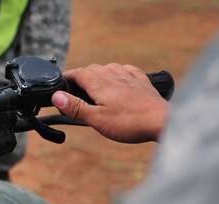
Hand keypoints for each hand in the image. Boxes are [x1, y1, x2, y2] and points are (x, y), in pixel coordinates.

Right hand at [52, 63, 168, 142]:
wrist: (161, 121)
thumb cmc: (129, 122)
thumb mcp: (96, 119)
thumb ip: (76, 107)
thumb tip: (56, 96)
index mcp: (100, 84)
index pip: (79, 73)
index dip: (67, 76)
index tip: (59, 82)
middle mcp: (115, 76)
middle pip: (93, 68)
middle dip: (82, 75)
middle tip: (74, 86)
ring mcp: (130, 78)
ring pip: (110, 67)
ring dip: (100, 71)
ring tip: (94, 81)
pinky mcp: (143, 83)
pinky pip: (129, 70)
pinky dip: (120, 71)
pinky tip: (121, 74)